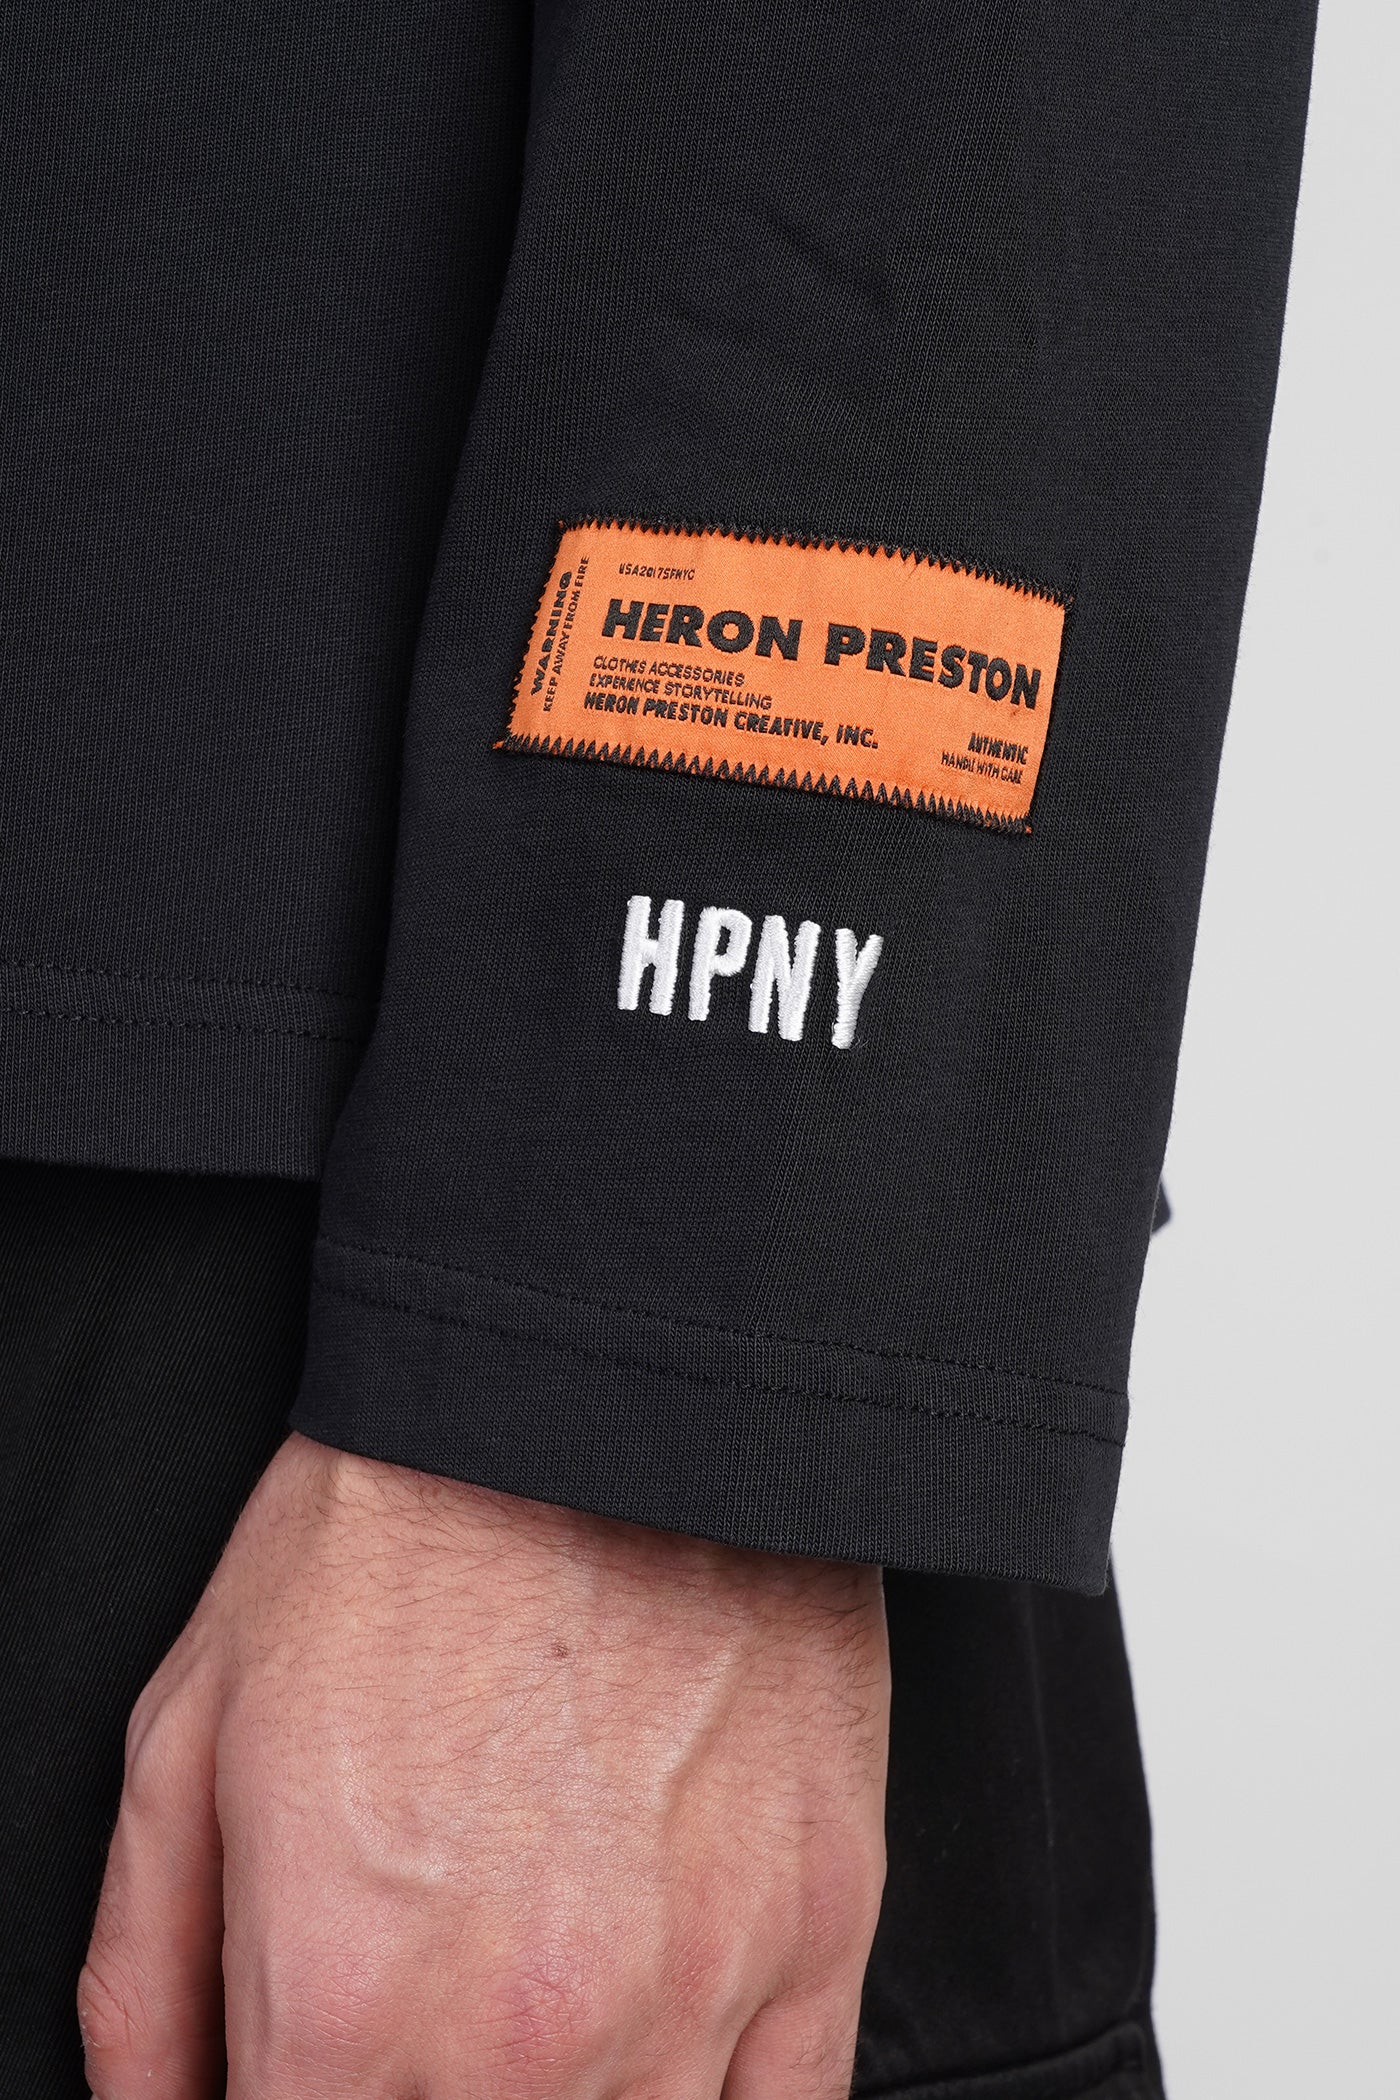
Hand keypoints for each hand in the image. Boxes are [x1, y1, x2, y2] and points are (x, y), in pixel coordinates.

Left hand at [79, 1432, 889, 2096]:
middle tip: (415, 2029)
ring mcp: (694, 1989)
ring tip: (524, 2013)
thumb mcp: (190, 1731)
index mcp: (349, 1998)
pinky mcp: (821, 1923)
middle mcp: (528, 2034)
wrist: (597, 1397)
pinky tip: (656, 2046)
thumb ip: (149, 1979)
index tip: (318, 2067)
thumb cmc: (398, 1536)